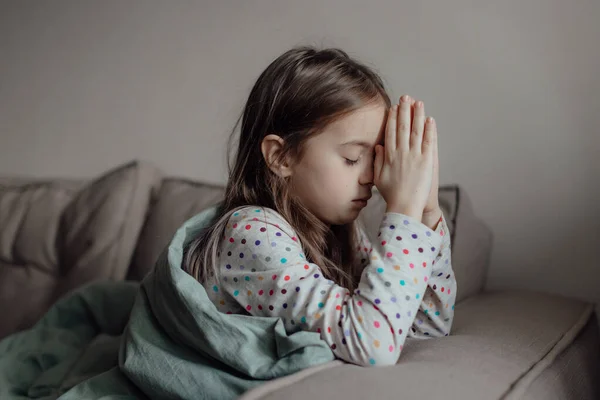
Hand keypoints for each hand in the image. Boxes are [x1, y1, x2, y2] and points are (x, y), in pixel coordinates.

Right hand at [373, 95, 435, 220]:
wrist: (404, 205)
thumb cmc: (391, 194)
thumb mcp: (378, 177)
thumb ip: (377, 161)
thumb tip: (378, 146)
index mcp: (388, 156)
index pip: (390, 132)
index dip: (392, 118)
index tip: (394, 107)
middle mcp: (401, 153)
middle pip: (402, 127)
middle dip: (404, 110)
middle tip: (406, 97)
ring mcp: (414, 156)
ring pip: (416, 131)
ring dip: (417, 115)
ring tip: (418, 103)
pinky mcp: (426, 161)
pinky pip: (428, 141)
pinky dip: (429, 130)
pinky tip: (430, 119)